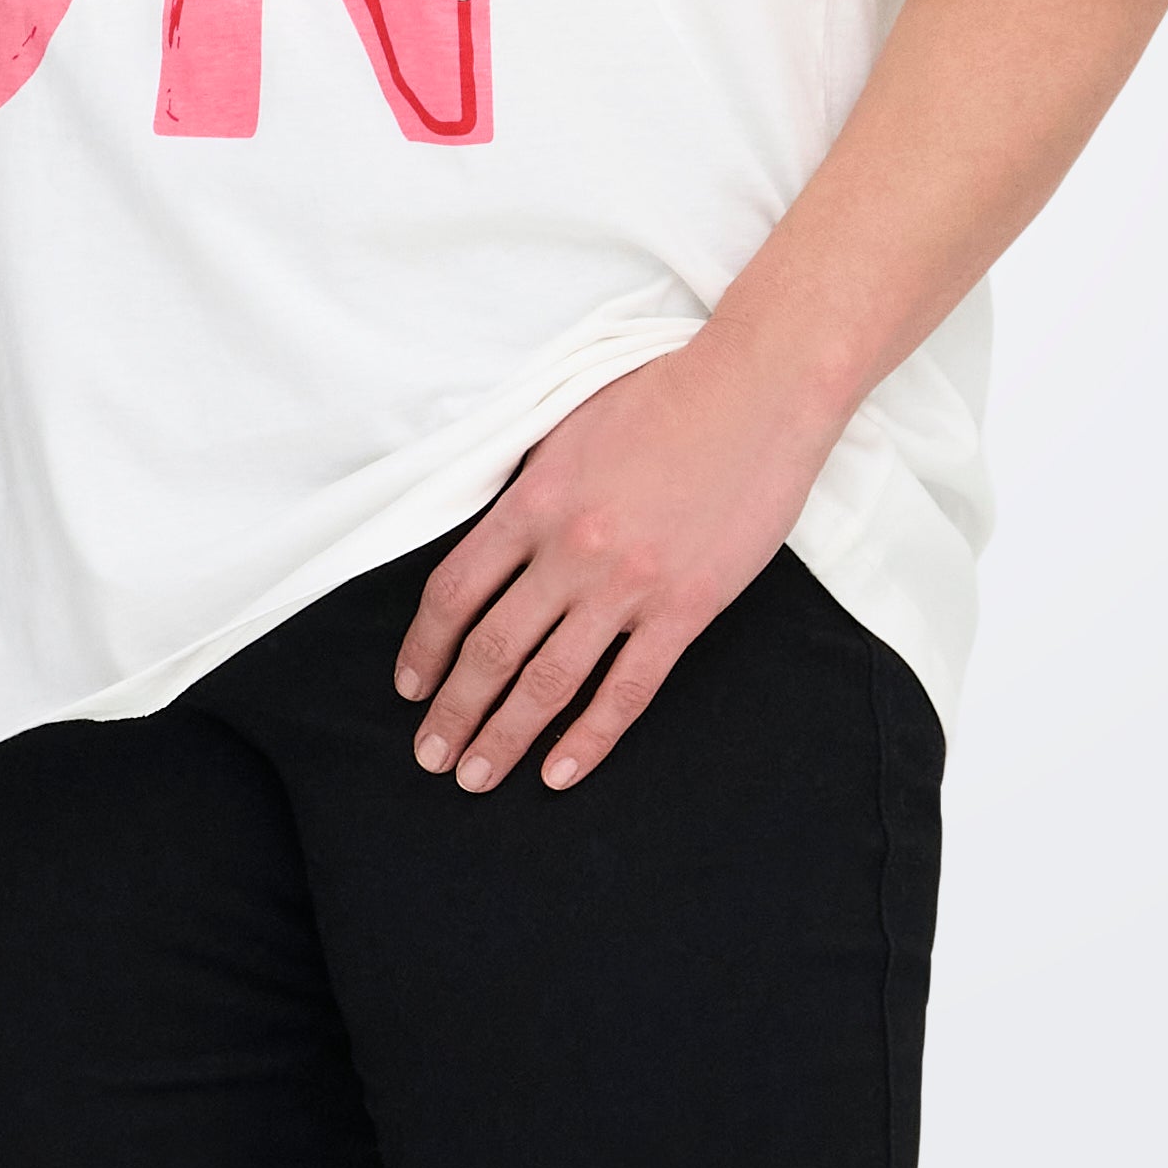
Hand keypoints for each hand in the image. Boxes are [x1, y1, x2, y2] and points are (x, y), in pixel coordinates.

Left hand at [393, 324, 846, 793]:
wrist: (757, 391)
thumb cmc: (665, 395)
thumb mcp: (568, 427)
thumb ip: (527, 489)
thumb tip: (491, 541)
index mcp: (533, 501)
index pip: (454, 592)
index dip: (424, 648)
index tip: (410, 685)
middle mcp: (570, 550)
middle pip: (491, 649)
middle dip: (453, 712)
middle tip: (431, 754)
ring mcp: (628, 586)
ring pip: (548, 681)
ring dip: (504, 736)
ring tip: (476, 777)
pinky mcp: (685, 609)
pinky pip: (627, 691)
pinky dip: (588, 739)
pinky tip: (559, 772)